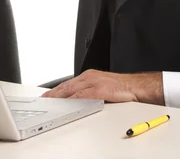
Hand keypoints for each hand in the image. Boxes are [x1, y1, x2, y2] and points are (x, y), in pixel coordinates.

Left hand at [41, 69, 163, 104]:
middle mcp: (89, 77)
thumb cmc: (121, 87)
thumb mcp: (101, 87)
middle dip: (54, 93)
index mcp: (89, 76)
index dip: (56, 90)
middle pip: (67, 85)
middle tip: (44, 99)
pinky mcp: (99, 89)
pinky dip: (73, 100)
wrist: (136, 86)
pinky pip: (83, 95)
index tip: (47, 95)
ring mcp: (94, 82)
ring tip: (50, 102)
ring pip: (72, 90)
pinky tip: (67, 103)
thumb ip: (89, 91)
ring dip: (60, 96)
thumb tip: (77, 100)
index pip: (69, 83)